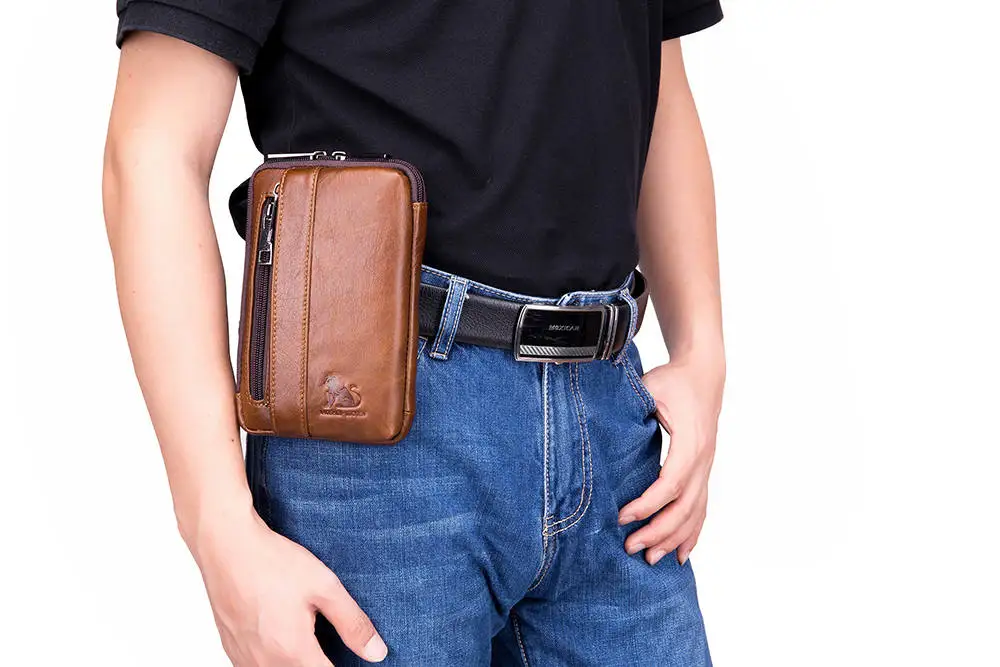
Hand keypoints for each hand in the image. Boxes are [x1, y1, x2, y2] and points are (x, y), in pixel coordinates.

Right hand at [189, 509, 387, 665]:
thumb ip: (353, 623)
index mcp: (293, 652)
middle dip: (319, 662)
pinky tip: (281, 634)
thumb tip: (376, 653)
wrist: (227, 546)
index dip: (345, 666)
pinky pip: (256, 666)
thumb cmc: (272, 562)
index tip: (350, 655)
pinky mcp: (231, 649)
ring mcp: (243, 659)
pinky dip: (273, 658)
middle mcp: (264, 663)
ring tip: (305, 634)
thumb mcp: (325, 587)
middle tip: (325, 636)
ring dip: (296, 660)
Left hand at [618, 355, 723, 565]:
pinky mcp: (704, 470)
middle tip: (630, 548)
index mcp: (689, 442)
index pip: (669, 484)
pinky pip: (702, 508)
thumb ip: (629, 406)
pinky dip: (693, 533)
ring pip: (695, 513)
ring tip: (651, 559)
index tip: (622, 517)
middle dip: (657, 531)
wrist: (704, 373)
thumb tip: (595, 420)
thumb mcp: (649, 387)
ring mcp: (706, 467)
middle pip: (684, 507)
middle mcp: (702, 459)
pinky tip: (681, 553)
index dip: (647, 505)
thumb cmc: (673, 379)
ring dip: (674, 539)